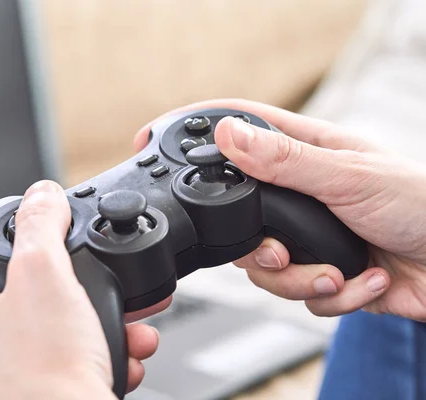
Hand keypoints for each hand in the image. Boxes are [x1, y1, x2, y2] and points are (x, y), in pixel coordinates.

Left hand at [0, 180, 170, 398]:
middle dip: (66, 298)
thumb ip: (40, 225)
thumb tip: (40, 195)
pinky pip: (56, 371)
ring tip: (120, 328)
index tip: (23, 254)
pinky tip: (118, 358)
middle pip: (16, 307)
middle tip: (89, 294)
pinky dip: (87, 360)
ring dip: (87, 329)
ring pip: (45, 340)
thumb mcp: (46, 273)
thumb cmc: (48, 368)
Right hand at [135, 99, 425, 321]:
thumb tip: (227, 134)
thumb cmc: (422, 205)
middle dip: (258, 249)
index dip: (193, 132)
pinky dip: (330, 296)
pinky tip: (362, 281)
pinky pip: (299, 294)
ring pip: (264, 269)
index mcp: (302, 155)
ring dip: (300, 280)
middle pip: (237, 219)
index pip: (235, 131)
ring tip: (335, 273)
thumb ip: (283, 160)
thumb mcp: (347, 176)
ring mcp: (308, 236)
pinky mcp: (322, 273)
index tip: (150, 142)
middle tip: (282, 251)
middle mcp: (298, 196)